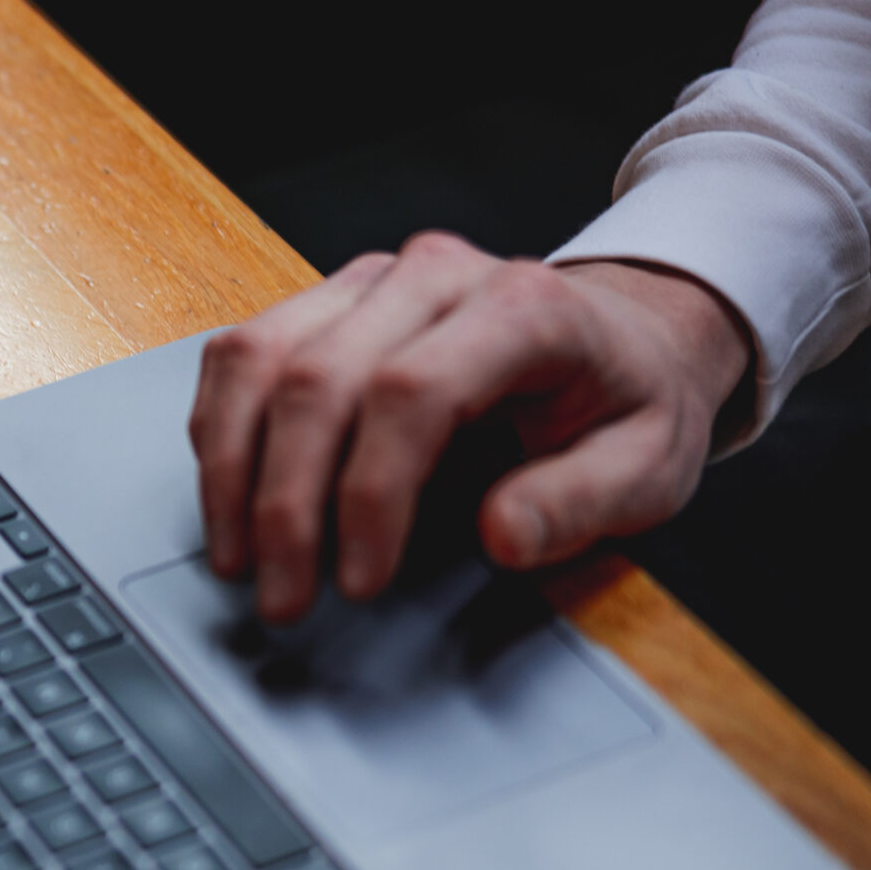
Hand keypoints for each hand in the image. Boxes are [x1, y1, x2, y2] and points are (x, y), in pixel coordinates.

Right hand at [188, 232, 752, 622]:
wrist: (622, 336)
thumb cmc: (625, 401)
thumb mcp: (650, 466)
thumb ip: (583, 502)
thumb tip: (502, 534)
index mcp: (524, 307)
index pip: (411, 390)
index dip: (369, 493)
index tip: (360, 578)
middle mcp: (434, 275)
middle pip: (318, 378)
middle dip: (284, 503)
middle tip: (283, 594)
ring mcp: (369, 280)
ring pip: (258, 357)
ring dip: (231, 468)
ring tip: (237, 557)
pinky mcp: (325, 300)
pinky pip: (241, 352)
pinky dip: (220, 430)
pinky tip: (228, 495)